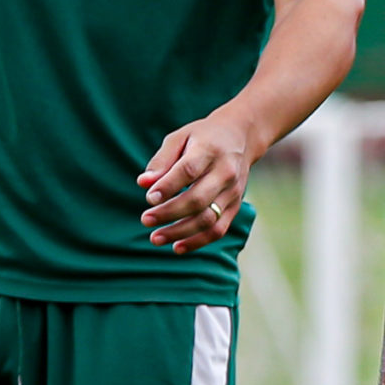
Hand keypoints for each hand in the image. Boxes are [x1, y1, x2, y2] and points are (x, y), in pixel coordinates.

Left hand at [139, 109, 255, 253]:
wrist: (241, 137)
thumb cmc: (202, 137)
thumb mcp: (180, 138)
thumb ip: (161, 161)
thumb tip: (143, 183)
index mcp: (209, 150)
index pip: (188, 171)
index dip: (168, 187)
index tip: (149, 199)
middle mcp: (225, 172)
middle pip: (197, 199)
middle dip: (169, 213)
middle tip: (145, 219)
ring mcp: (233, 192)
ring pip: (208, 219)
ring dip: (180, 232)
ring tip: (155, 238)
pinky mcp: (235, 206)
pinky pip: (218, 230)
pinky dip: (197, 241)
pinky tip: (177, 247)